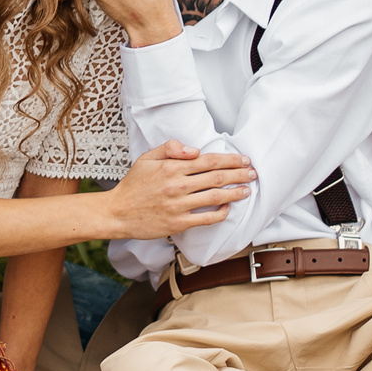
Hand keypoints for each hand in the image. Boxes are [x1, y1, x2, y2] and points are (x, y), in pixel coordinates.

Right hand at [104, 139, 255, 237]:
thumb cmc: (133, 185)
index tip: (244, 160)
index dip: (230, 160)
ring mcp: (179, 205)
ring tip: (247, 190)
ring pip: (216, 196)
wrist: (118, 212)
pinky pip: (206, 218)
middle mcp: (178, 185)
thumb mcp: (147, 158)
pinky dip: (221, 213)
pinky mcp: (178, 223)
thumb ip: (170, 148)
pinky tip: (228, 208)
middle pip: (217, 177)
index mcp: (172, 167)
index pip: (209, 160)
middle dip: (239, 174)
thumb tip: (194, 150)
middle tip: (254, 173)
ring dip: (236, 193)